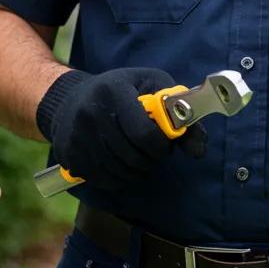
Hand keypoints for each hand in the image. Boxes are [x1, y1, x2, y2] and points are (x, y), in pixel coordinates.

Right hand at [35, 67, 206, 191]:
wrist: (71, 100)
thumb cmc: (121, 91)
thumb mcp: (153, 86)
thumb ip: (180, 114)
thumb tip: (198, 150)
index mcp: (114, 90)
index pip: (144, 134)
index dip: (161, 146)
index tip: (163, 142)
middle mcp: (91, 112)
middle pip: (134, 158)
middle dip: (150, 159)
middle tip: (150, 150)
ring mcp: (77, 135)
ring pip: (120, 173)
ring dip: (136, 171)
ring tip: (136, 156)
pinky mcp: (70, 155)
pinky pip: (104, 181)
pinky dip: (118, 178)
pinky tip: (119, 163)